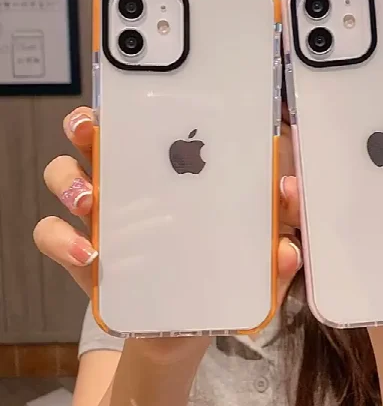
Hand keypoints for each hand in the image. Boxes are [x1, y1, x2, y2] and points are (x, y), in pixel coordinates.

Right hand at [34, 106, 300, 359]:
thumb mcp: (252, 258)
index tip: (145, 97)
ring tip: (89, 199)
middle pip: (96, 135)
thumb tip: (287, 249)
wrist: (183, 327)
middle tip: (92, 131)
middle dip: (87, 124)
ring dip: (70, 178)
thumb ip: (274, 250)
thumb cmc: (219, 275)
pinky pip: (52, 234)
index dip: (142, 106)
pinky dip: (62, 239)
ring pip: (64, 173)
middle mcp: (132, 182)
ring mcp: (102, 214)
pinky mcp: (80, 250)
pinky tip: (88, 255)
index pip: (154, 127)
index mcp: (175, 173)